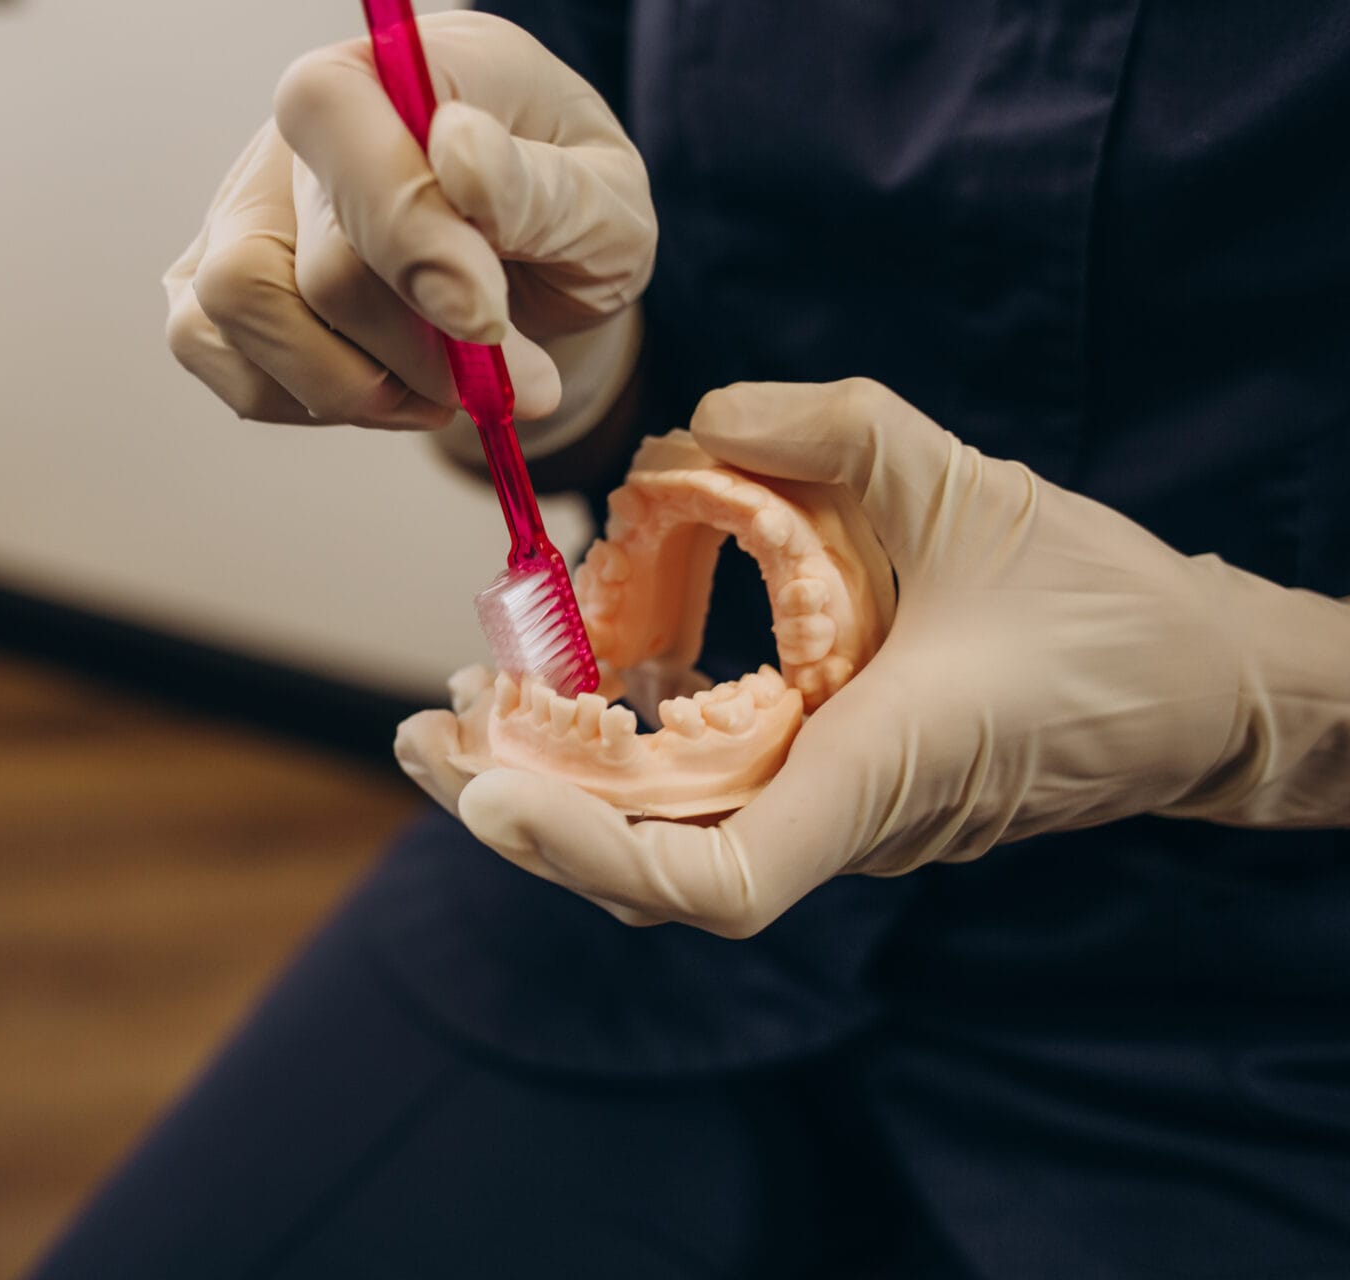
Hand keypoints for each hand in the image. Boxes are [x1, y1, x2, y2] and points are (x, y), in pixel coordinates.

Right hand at [164, 12, 654, 432]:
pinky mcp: (216, 287)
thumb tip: (459, 157)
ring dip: (355, 385)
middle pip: (313, 259)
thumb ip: (538, 189)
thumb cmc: (567, 214)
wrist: (538, 263)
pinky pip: (223, 359)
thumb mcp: (603, 198)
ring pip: (238, 308)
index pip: (337, 119)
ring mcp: (242, 211)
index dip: (405, 233)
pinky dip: (313, 403)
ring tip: (443, 387)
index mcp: (389, 69)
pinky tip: (388, 387)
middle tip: (504, 382)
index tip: (484, 320)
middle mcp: (295, 135)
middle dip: (417, 350)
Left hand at [397, 380, 1349, 934]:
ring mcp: (834, 826)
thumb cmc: (1099, 603)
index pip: (722, 882)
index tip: (495, 795)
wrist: (1190, 688)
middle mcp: (844, 826)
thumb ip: (832, 428)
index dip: (593, 852)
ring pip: (668, 854)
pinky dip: (618, 771)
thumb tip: (698, 421)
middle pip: (654, 877)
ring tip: (463, 717)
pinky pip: (704, 813)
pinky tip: (565, 703)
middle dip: (526, 818)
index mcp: (879, 773)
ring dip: (556, 795)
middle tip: (424, 735)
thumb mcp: (971, 481)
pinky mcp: (830, 802)